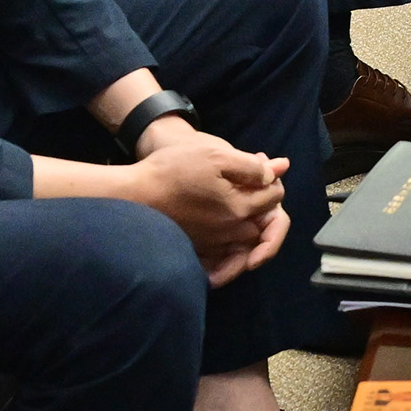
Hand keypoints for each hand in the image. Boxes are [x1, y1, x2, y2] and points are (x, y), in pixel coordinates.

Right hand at [125, 127, 290, 276]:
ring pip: (246, 239)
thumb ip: (251, 166)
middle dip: (264, 204)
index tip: (260, 165)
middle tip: (254, 182)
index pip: (274, 197)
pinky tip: (224, 222)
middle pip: (263, 222)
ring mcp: (213, 243)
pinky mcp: (197, 249)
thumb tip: (277, 170)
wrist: (134, 194)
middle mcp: (230, 232)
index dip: (271, 178)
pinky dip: (231, 245)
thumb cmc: (173, 170)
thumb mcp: (216, 156)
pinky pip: (224, 255)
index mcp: (239, 208)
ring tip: (242, 200)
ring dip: (251, 223)